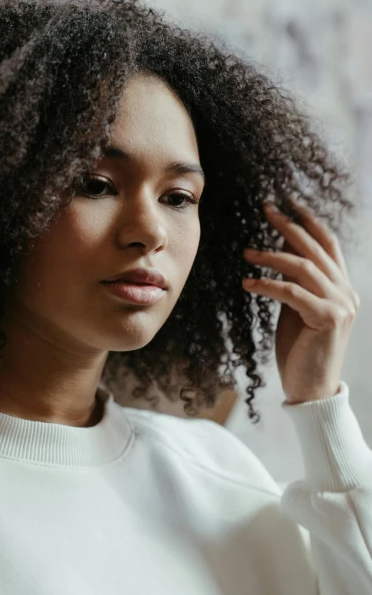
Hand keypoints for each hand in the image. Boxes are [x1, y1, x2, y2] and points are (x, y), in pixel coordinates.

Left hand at [242, 200, 359, 404]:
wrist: (312, 390)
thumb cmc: (301, 352)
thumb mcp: (298, 312)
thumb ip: (296, 286)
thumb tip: (278, 257)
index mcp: (342, 288)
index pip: (328, 245)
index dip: (309, 221)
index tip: (288, 203)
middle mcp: (346, 292)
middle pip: (316, 248)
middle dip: (289, 225)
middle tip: (265, 209)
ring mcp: (341, 305)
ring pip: (304, 267)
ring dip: (272, 255)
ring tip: (247, 252)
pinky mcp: (328, 319)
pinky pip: (292, 292)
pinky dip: (267, 284)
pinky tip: (247, 283)